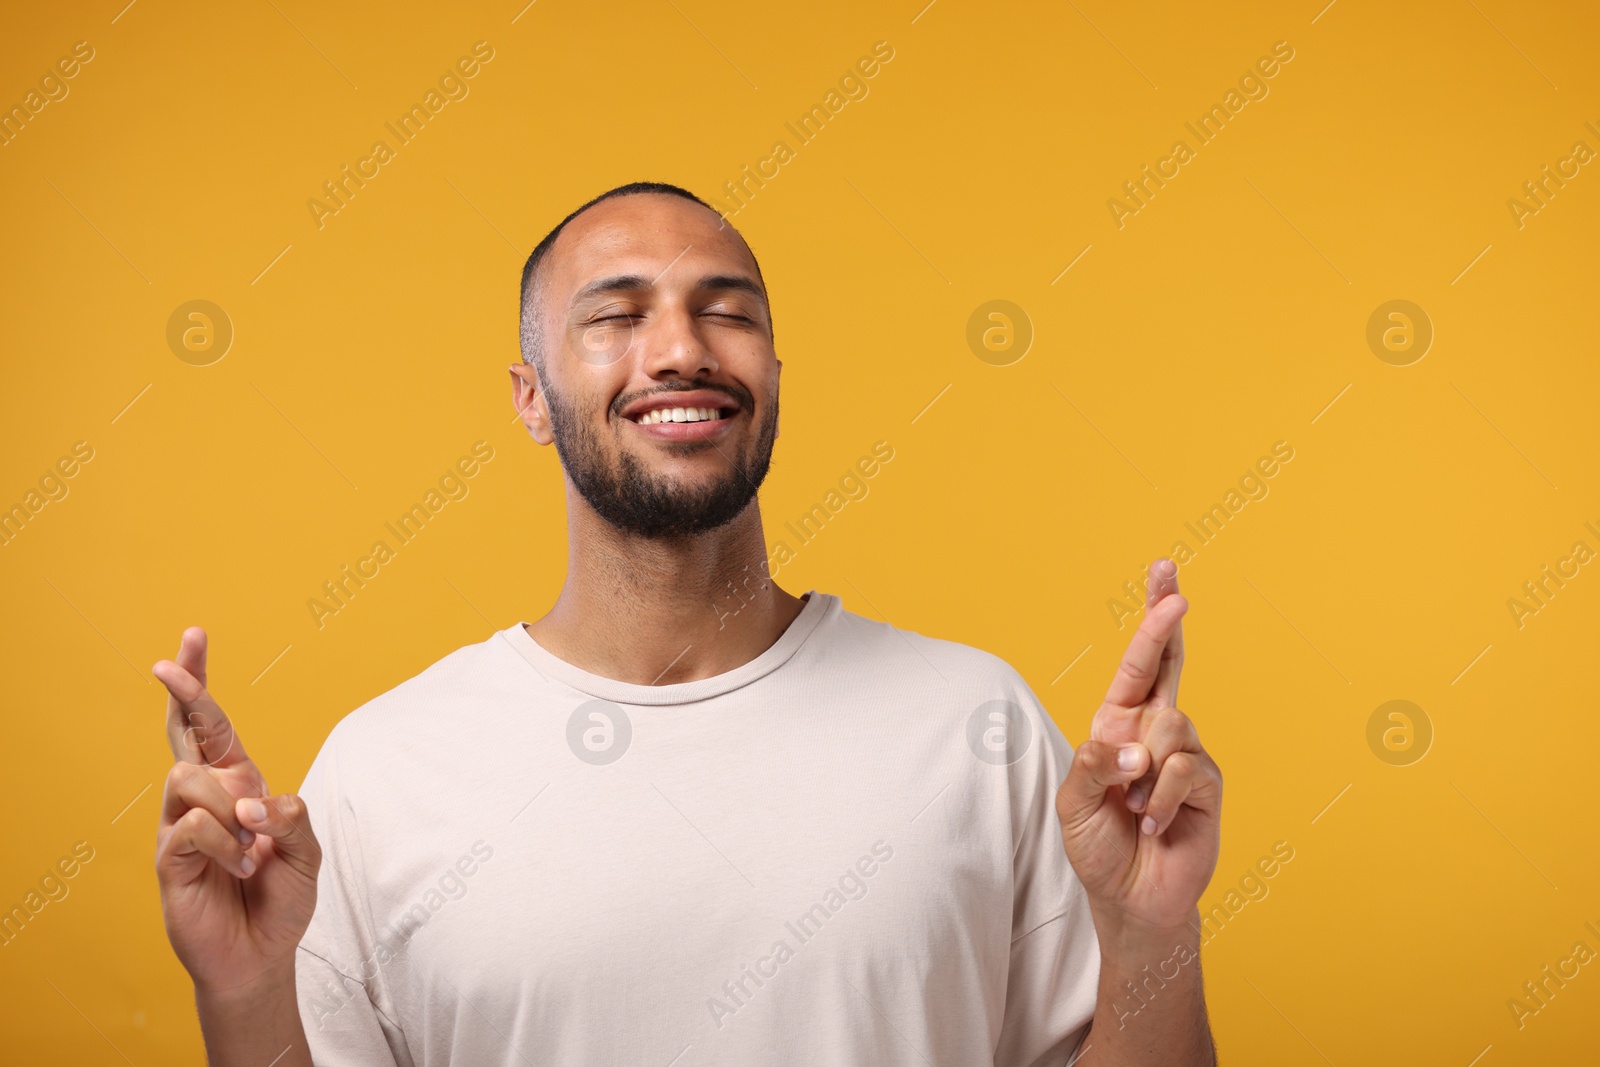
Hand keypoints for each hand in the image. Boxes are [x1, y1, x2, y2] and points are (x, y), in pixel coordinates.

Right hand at [154, 627, 320, 994]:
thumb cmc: (280, 898)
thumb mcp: (306, 850)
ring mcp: (180, 826)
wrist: (262, 955)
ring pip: (189, 779)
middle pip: (180, 731)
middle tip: (164, 663)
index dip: (200, 683)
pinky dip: (228, 845)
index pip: (212, 725)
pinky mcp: (169, 859)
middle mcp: (204, 798)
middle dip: (179, 691)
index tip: (194, 636)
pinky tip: (241, 868)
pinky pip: (192, 826)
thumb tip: (254, 800)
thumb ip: (291, 815)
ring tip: (253, 848)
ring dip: (230, 808)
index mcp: (237, 784)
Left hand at [1055, 559, 1221, 932]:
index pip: (1138, 664)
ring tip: (1133, 808)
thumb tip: (1136, 747)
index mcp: (1119, 724)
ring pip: (1169, 725)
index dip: (1152, 622)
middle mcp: (1155, 731)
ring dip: (1141, 772)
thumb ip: (1095, 763)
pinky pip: (1182, 770)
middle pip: (1170, 663)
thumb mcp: (1075, 801)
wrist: (1129, 898)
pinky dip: (1157, 802)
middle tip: (1174, 583)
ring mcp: (1186, 755)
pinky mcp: (1207, 786)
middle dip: (1167, 621)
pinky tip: (1152, 826)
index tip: (1167, 579)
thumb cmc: (1098, 845)